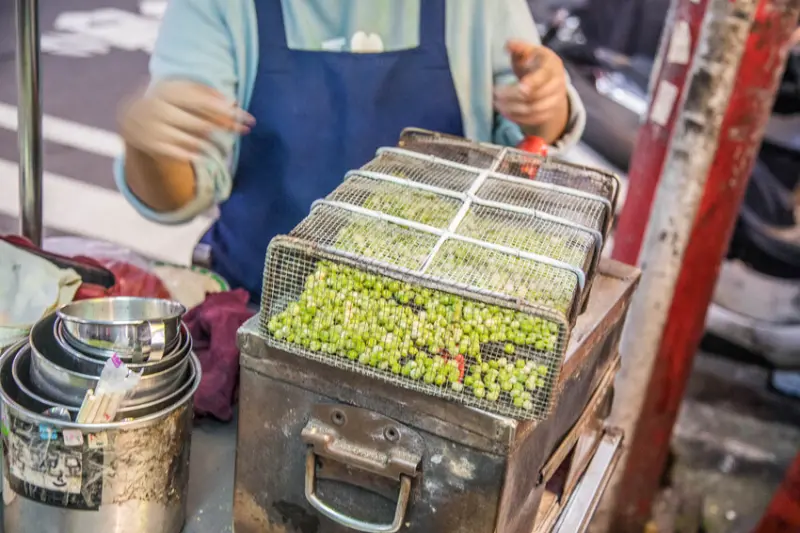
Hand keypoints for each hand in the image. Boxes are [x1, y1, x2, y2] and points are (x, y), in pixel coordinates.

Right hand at [118, 80, 254, 161]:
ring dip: (212, 144)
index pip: (202, 102)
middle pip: (200, 123)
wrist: (131, 118)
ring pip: (191, 140)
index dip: (226, 111)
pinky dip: (192, 155)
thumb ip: (205, 95)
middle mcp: (158, 107)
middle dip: (226, 127)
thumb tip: (232, 102)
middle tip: (244, 130)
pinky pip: (176, 154)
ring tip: (225, 146)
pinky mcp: (148, 145)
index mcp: (167, 90)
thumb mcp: (182, 93)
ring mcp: (151, 127)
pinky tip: (205, 157)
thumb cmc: (168, 104)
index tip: (247, 117)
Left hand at [494, 41, 569, 140]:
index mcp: (552, 65)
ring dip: (513, 109)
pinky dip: (518, 118)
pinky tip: (504, 112)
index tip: (520, 87)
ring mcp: (556, 100)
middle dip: (513, 96)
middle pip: (536, 95)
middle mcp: (558, 83)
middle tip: (496, 94)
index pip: (543, 76)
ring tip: (497, 104)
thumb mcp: (528, 51)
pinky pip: (534, 119)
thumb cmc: (534, 61)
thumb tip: (508, 45)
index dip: (532, 82)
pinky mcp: (550, 113)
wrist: (548, 79)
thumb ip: (518, 48)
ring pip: (534, 109)